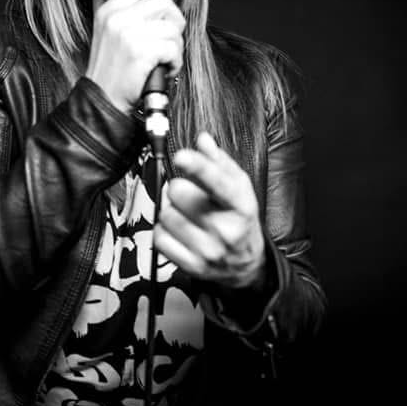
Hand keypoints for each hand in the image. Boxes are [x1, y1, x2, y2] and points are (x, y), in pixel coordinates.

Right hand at [85, 0, 185, 112]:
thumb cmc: (111, 70)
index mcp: (109, 10)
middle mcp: (117, 18)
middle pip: (164, 3)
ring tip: (164, 60)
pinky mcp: (141, 52)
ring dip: (176, 47)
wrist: (102, 99)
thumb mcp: (110, 34)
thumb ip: (129, 14)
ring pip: (173, 28)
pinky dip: (175, 62)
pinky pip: (174, 48)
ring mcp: (128, 34)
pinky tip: (165, 69)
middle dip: (175, 22)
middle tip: (168, 41)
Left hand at [155, 132, 265, 287]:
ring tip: (187, 216)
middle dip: (179, 189)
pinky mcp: (192, 265)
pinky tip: (180, 232)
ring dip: (171, 211)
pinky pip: (160, 239)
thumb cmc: (239, 220)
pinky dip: (164, 232)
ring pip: (166, 215)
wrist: (247, 264)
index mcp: (241, 206)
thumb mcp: (239, 188)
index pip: (217, 182)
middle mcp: (226, 229)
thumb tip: (203, 140)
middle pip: (179, 193)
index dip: (198, 167)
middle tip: (189, 195)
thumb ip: (219, 162)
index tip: (182, 157)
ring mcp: (209, 250)